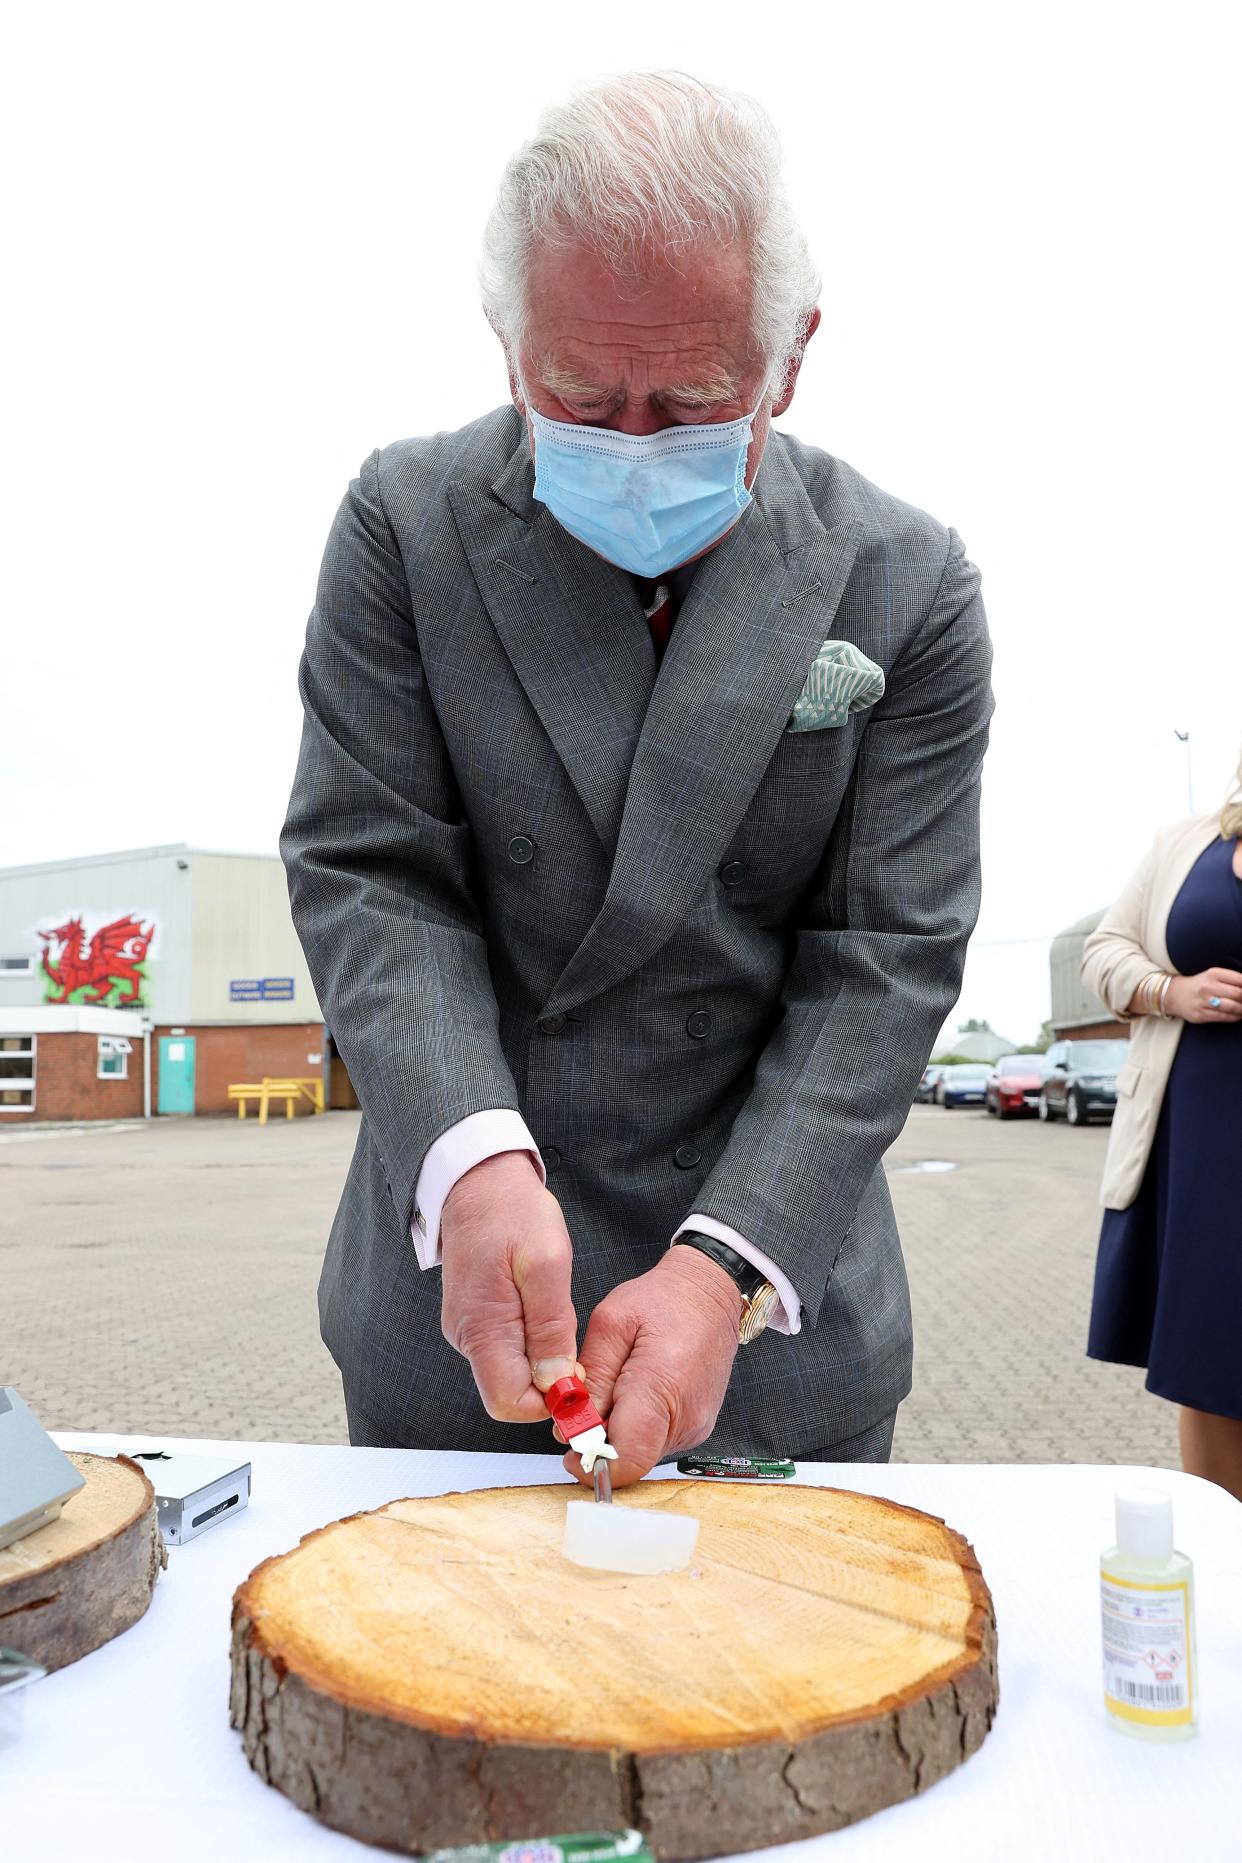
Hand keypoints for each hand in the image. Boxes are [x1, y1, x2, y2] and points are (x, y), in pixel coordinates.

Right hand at [440, 1151, 578, 1423]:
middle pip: (510, 1391)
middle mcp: (467, 1337)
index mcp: (481, 1329)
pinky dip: (531, 1341)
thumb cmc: (512, 1213)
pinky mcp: (476, 1319)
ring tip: (558, 1311)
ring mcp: (469, 1329)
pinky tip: (542, 1306)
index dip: (548, 1401)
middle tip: (575, 1340)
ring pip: (510, 1370)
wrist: (479, 1182)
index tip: (579, 1378)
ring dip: (542, 1357)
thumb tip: (557, 1385)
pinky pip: (506, 1348)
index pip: (509, 1403)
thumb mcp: (546, 1264)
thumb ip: (551, 1329)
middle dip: (548, 1381)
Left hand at [571, 1245, 741, 1488]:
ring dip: (619, 1434)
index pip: (626, 1458)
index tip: (571, 1451)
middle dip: (600, 1443)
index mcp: (660, 1387)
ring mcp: (695, 1426)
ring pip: (642, 1454)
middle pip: (631, 1459)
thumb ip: (592, 1377)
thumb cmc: (665, 1300)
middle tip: (586, 1408)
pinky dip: (637, 1428)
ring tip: (616, 1391)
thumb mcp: (611, 1323)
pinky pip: (656, 1442)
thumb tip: (572, 1424)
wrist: (710, 1294)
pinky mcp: (697, 1427)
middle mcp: (685, 1417)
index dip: (592, 1464)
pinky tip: (633, 1395)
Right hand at [1166, 967, 1241, 1023]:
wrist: (1176, 995)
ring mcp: (1203, 1001)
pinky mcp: (1201, 1015)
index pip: (1240, 980)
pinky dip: (1236, 1017)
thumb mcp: (1214, 976)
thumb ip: (1233, 980)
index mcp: (1213, 973)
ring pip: (1233, 1007)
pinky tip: (1238, 1015)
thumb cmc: (1201, 985)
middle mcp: (1207, 987)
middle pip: (1238, 994)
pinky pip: (1225, 1017)